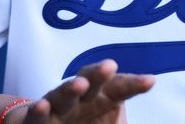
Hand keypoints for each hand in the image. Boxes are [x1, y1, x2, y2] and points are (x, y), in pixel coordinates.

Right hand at [13, 60, 154, 123]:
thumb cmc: (85, 122)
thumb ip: (122, 122)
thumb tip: (142, 100)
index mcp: (102, 97)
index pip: (120, 87)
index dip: (133, 84)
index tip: (150, 81)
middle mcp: (80, 98)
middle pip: (91, 82)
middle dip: (99, 74)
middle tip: (110, 66)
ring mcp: (56, 106)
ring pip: (62, 94)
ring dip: (70, 88)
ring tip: (80, 85)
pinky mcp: (35, 119)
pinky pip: (35, 114)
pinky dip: (38, 110)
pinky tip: (42, 106)